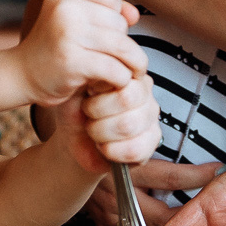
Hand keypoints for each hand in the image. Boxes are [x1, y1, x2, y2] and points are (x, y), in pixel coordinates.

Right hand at [14, 0, 144, 104]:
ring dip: (131, 63)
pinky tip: (109, 83)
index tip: (104, 30)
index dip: (114, 13)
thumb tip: (134, 14)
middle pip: (120, 22)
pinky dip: (120, 79)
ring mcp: (67, 34)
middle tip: (108, 56)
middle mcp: (64, 7)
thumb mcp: (75, 19)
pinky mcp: (73, 62)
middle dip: (122, 42)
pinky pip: (116, 69)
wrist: (22, 74)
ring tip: (124, 71)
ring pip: (123, 46)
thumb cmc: (53, 46)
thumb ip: (106, 11)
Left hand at [46, 74, 161, 175]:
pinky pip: (134, 149)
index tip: (88, 96)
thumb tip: (98, 77)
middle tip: (89, 116)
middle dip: (96, 112)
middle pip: (126, 99)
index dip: (99, 90)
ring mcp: (151, 118)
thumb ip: (90, 77)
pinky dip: (111, 151)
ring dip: (101, 132)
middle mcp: (144, 94)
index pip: (123, 75)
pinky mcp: (152, 143)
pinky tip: (106, 146)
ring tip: (96, 132)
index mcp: (127, 74)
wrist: (73, 141)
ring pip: (128, 125)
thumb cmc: (76, 113)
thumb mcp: (74, 88)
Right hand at [78, 159, 219, 225]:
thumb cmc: (102, 147)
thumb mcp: (128, 145)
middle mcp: (118, 193)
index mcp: (128, 170)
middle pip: (160, 216)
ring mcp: (107, 213)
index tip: (216, 171)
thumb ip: (155, 153)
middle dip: (185, 220)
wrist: (66, 157)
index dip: (196, 176)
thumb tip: (200, 159)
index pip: (169, 176)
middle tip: (207, 219)